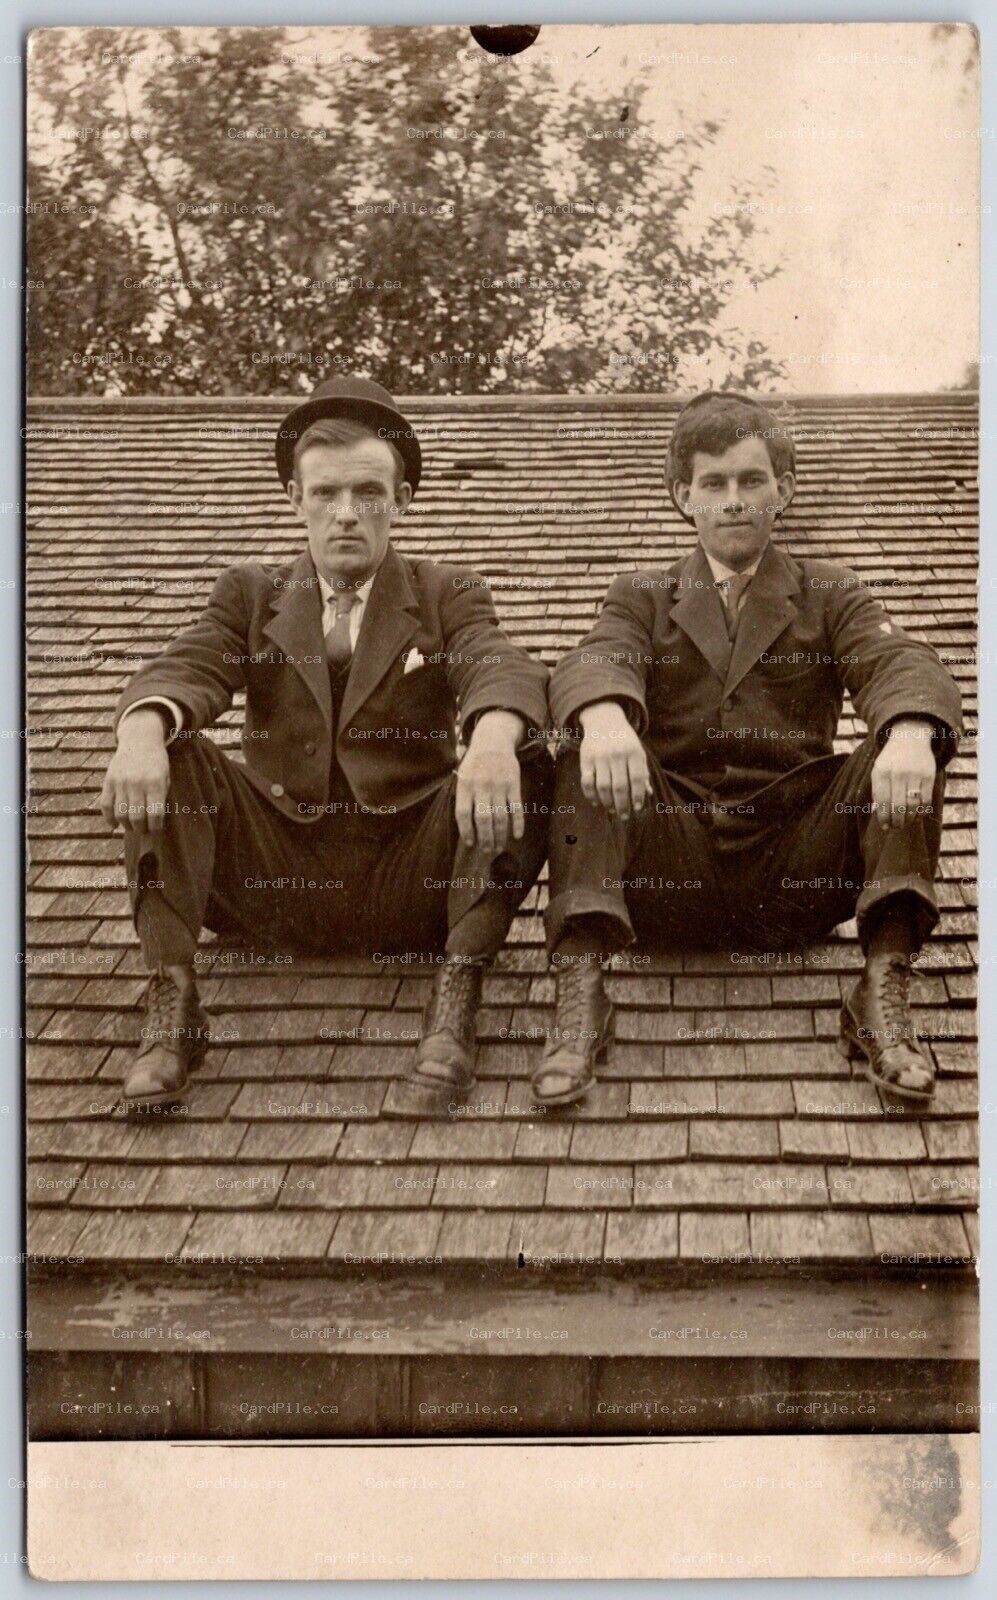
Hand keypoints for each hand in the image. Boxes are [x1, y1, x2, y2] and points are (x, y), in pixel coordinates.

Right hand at [100, 710, 170, 832]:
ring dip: (126, 826)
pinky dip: (109, 818)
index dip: (155, 828)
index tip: (155, 832)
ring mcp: (121, 782)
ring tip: (131, 828)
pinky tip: (114, 825)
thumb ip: (160, 799)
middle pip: (137, 817)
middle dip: (140, 829)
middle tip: (142, 832)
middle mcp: (137, 783)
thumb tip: (153, 824)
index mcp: (155, 783)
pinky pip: (106, 805)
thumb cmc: (156, 764)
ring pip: (121, 814)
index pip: (155, 814)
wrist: (140, 741)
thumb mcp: (165, 778)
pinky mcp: (109, 781)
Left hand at [455, 710, 525, 851]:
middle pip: (483, 819)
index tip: (470, 843)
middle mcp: (482, 787)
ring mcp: (499, 786)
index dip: (466, 831)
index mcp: (465, 785)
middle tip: (486, 851)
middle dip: (485, 838)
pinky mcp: (513, 785)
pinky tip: (517, 836)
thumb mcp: (462, 775)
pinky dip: (518, 823)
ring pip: (500, 817)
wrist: (493, 741)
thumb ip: (462, 797)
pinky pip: (516, 808)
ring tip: (498, 847)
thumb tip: (465, 826)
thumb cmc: (475, 763)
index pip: (464, 814)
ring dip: (499, 835)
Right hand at [578, 699, 649, 820]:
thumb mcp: (638, 752)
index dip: (638, 796)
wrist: (604, 720)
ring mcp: (600, 756)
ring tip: (612, 810)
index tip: (638, 808)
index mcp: (633, 752)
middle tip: (624, 816)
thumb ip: (642, 772)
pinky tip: (596, 802)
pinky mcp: (586, 759)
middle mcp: (617, 754)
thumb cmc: (625, 741)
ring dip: (607, 803)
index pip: (637, 779)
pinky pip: (587, 781)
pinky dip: (590, 795)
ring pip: (603, 786)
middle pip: (620, 786)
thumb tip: (647, 794)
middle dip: (622, 805)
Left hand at [871, 719, 936, 828]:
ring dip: (910, 818)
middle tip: (897, 827)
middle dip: (897, 821)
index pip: (882, 802)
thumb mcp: (878, 770)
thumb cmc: (891, 760)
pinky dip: (922, 811)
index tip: (885, 827)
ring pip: (913, 805)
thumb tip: (880, 815)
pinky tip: (919, 815)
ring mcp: (914, 774)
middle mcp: (897, 773)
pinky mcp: (929, 775)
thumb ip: (878, 791)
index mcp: (881, 773)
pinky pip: (926, 800)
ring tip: (907, 822)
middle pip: (898, 806)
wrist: (909, 738)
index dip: (884, 818)